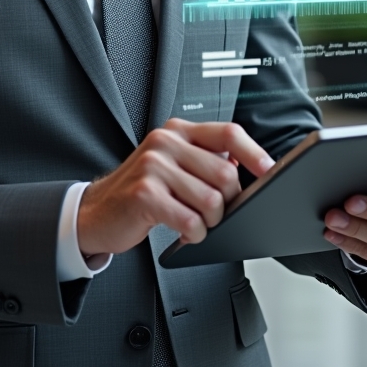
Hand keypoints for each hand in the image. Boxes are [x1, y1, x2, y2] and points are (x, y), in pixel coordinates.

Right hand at [77, 119, 274, 257]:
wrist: (97, 211)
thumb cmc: (143, 190)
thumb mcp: (174, 164)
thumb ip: (206, 158)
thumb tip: (248, 165)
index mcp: (178, 131)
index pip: (228, 132)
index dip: (254, 153)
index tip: (269, 171)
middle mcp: (166, 142)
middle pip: (225, 172)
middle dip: (228, 202)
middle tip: (213, 214)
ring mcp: (153, 166)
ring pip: (211, 200)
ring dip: (209, 223)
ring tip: (195, 223)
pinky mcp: (144, 194)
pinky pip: (190, 221)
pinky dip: (193, 235)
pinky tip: (183, 233)